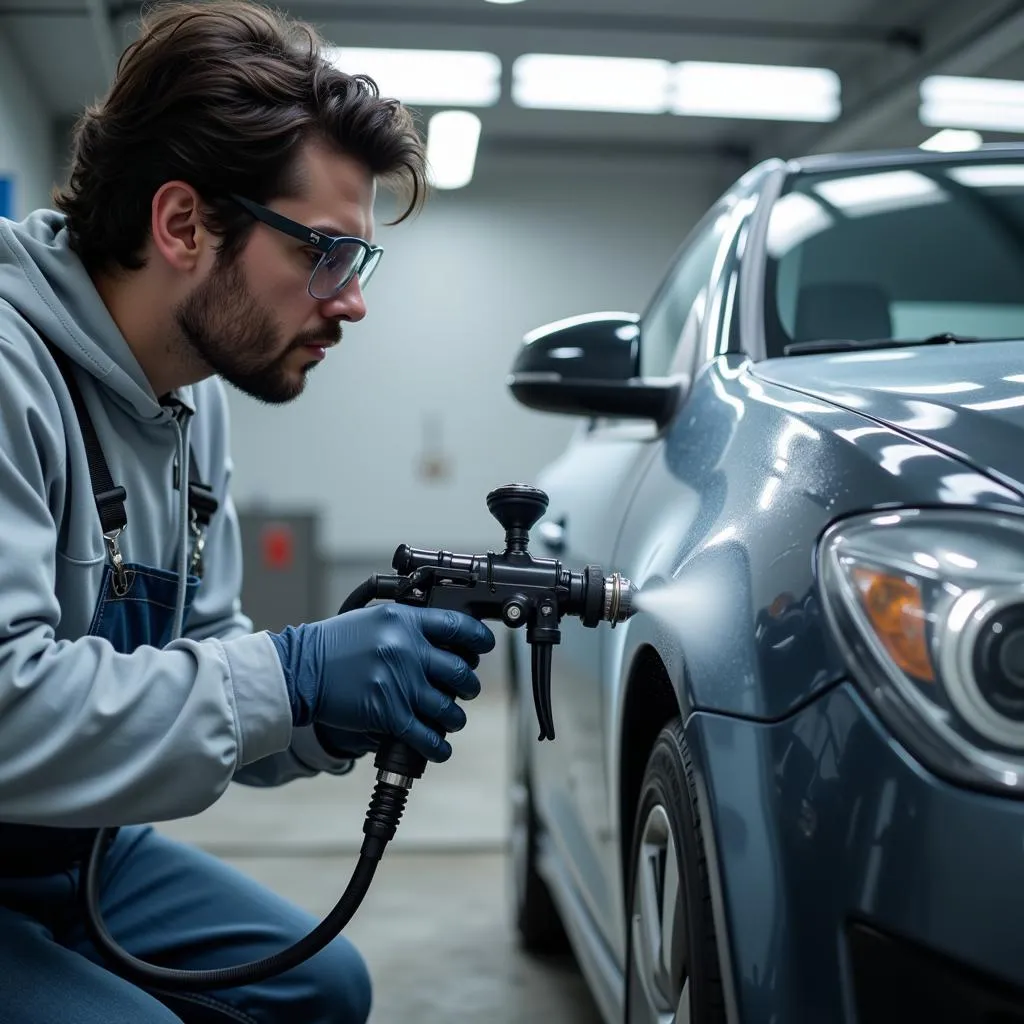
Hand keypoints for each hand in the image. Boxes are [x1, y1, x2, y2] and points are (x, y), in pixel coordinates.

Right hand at [269, 604, 495, 761]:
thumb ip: (408, 625)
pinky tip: (440, 748)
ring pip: (448, 706)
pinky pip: (426, 734)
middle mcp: (407, 650)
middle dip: (469, 685)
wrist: (302, 670)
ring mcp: (400, 683)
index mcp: (405, 622)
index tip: (484, 646)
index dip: (478, 638)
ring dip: (455, 717)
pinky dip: (438, 746)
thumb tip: (441, 638)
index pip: (457, 626)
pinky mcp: (389, 713)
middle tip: (467, 688)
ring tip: (452, 717)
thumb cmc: (335, 644)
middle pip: (459, 671)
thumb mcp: (374, 620)